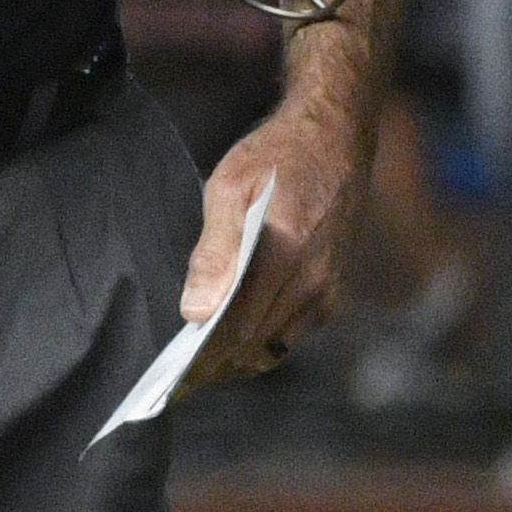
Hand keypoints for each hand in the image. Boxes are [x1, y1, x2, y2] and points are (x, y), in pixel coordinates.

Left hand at [184, 103, 360, 385]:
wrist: (336, 138)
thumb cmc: (277, 156)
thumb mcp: (230, 187)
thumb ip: (214, 251)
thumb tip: (195, 310)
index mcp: (285, 252)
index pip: (238, 328)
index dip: (204, 357)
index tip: (175, 373)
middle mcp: (315, 279)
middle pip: (256, 344)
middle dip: (217, 363)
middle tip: (181, 373)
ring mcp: (330, 288)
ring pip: (277, 346)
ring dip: (240, 357)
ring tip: (204, 359)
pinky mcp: (337, 291)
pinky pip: (296, 333)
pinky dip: (265, 342)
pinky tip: (239, 336)